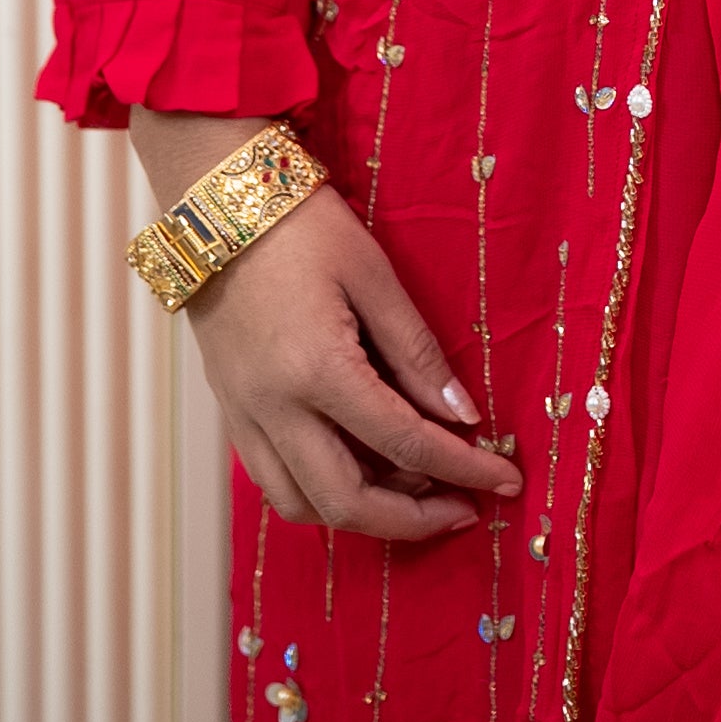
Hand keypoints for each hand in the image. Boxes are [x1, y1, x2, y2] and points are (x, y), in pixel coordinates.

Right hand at [134, 114, 520, 545]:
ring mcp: (244, 416)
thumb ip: (417, 352)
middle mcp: (274, 408)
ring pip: (301, 505)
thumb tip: (463, 415)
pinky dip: (319, 492)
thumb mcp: (373, 276)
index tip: (504, 482)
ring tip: (411, 485)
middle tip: (460, 507)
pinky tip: (358, 466)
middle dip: (412, 519)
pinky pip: (273, 480)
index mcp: (318, 370)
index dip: (462, 469)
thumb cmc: (302, 227)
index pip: (404, 443)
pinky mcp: (231, 411)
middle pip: (346, 502)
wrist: (216, 201)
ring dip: (362, 513)